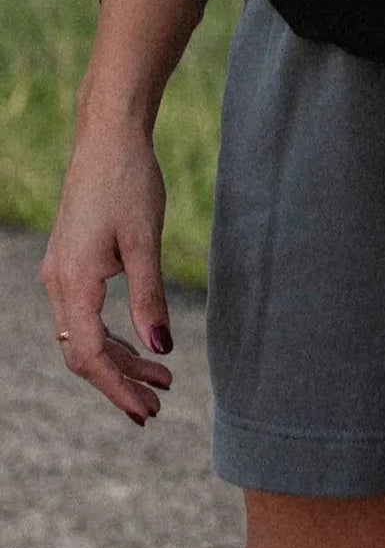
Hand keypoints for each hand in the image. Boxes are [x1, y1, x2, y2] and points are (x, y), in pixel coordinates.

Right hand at [41, 117, 175, 424]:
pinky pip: (87, 314)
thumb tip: (162, 349)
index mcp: (73, 282)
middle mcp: (58, 283)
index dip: (118, 387)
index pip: (91, 355)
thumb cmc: (129, 182)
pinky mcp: (72, 262)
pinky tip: (143, 341)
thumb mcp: (145, 240)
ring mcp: (61, 273)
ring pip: (86, 334)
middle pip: (85, 352)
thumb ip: (150, 297)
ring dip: (121, 358)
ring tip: (163, 377)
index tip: (147, 410)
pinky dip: (114, 333)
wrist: (108, 137)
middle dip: (120, 381)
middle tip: (158, 405)